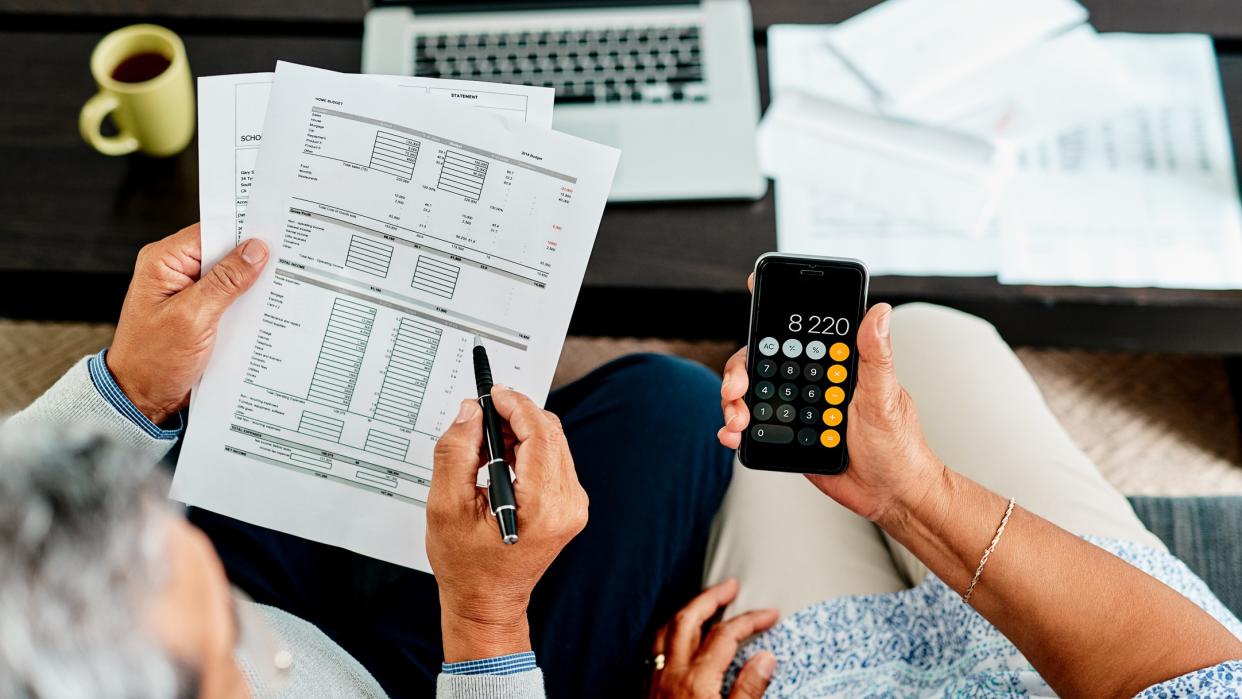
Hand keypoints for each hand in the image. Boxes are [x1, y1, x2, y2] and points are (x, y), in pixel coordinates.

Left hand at [108, 223, 268, 423]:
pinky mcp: (200, 311)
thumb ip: (225, 281)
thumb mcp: (193, 317)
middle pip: (223, 252)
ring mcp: (189, 292)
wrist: (142, 397)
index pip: (211, 231)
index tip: (276, 235)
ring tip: (277, 288)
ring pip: (230, 276)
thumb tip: (255, 250)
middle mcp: (175, 271)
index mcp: (163, 261)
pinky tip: (263, 309)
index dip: (244, 231)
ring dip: (251, 285)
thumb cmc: (152, 360)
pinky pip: (229, 298)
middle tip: (285, 263)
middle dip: (252, 260)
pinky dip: (246, 303)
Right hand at [428, 385, 588, 661]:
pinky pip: (553, 460)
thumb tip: (470, 413)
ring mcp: (573, 506)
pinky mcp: (569, 506)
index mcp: (543, 505)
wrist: (487, 603)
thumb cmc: (467, 566)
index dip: (515, 405)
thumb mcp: (447, 506)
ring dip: (521, 432)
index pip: (539, 433)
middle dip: (516, 416)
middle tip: (481, 416)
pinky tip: (501, 461)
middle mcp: (567, 504)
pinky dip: (528, 450)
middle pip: (550, 433)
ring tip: (485, 443)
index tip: (493, 394)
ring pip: (553, 443)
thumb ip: (456, 452)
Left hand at [648, 579, 777, 698]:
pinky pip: (652, 649)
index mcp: (697, 680)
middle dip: (710, 597)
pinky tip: (676, 636)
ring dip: (686, 611)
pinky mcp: (645, 690)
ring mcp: (655, 681)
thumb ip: (748, 689)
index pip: (726, 635)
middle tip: (729, 586)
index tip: (769, 614)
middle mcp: (672, 673)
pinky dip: (667, 632)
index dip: (750, 620)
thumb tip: (765, 658)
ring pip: (665, 630)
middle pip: (687, 619)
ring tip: (703, 603)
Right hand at [718, 278, 943, 523]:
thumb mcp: (886, 397)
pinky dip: (735, 429)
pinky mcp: (786, 439)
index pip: (799, 333)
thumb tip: (878, 312)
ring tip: (736, 418)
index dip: (774, 314)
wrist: (890, 494)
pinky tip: (732, 434)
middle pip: (763, 363)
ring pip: (753, 395)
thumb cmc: (898, 444)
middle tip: (736, 387)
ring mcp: (796, 410)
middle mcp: (812, 383)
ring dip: (734, 402)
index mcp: (835, 366)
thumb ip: (875, 356)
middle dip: (741, 370)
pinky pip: (754, 428)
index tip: (755, 295)